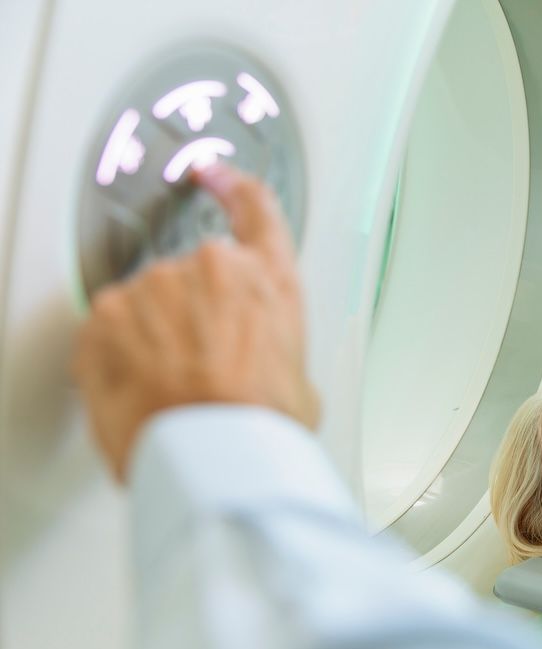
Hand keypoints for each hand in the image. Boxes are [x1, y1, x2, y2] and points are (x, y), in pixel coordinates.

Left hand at [73, 162, 318, 481]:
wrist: (214, 450)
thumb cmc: (260, 424)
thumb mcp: (300, 385)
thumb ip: (278, 353)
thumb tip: (268, 371)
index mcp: (271, 282)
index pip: (257, 211)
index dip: (234, 186)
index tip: (213, 173)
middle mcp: (216, 268)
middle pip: (194, 278)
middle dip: (190, 319)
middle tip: (200, 371)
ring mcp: (158, 285)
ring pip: (148, 304)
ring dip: (153, 339)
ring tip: (174, 389)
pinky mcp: (109, 310)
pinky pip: (109, 328)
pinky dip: (118, 355)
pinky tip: (144, 387)